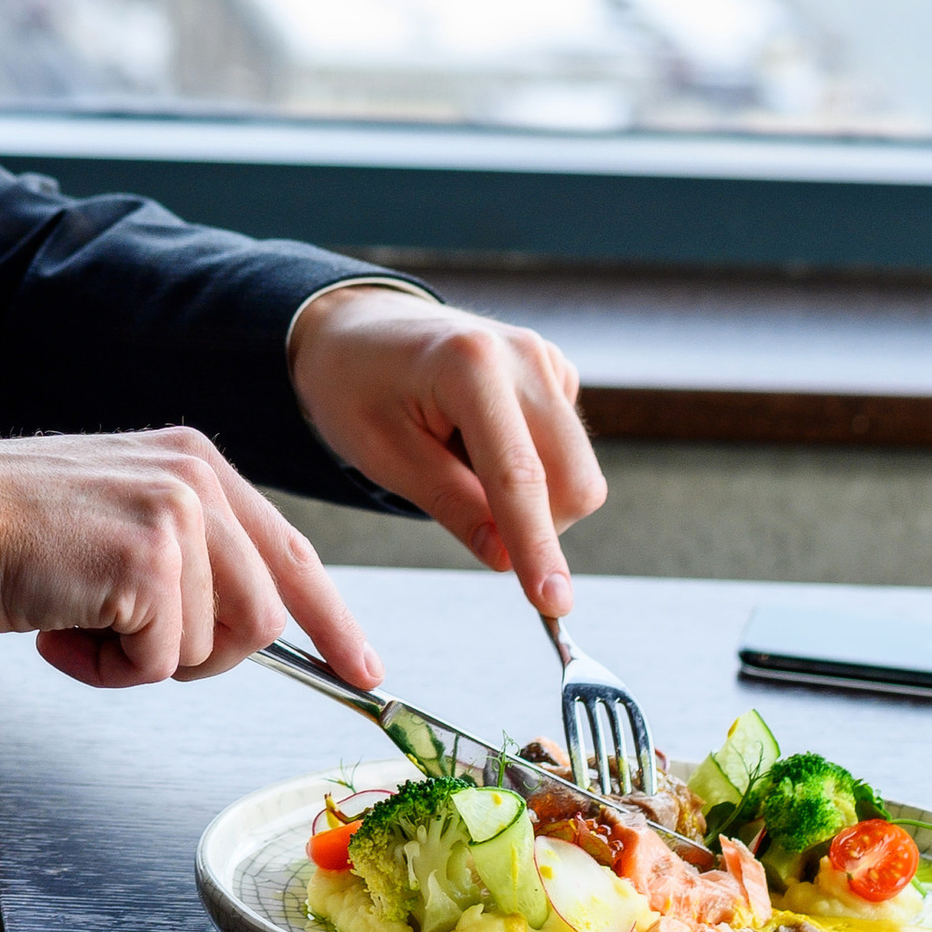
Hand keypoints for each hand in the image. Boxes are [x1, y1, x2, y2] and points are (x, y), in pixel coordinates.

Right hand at [0, 426, 383, 692]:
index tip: (363, 668)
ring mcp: (175, 517)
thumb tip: (243, 628)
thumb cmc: (16, 529)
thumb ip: (188, 554)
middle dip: (198, 656)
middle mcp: (195, 478)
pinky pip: (159, 662)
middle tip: (124, 642)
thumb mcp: (122, 518)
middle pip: (260, 619)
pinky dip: (106, 669)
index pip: (290, 552)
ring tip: (77, 621)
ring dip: (137, 660)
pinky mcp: (148, 563)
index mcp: (195, 464)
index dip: (331, 620)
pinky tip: (61, 628)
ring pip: (208, 647)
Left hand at [285, 287, 605, 619]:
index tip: (554, 604)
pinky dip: (529, 467)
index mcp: (471, 365)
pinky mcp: (557, 373)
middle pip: (574, 481)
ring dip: (528, 496)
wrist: (357, 328)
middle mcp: (524, 356)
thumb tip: (508, 560)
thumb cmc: (355, 387)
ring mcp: (547, 360)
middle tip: (462, 510)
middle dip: (536, 524)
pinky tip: (475, 440)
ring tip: (456, 458)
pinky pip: (565, 450)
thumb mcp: (382, 453)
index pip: (519, 477)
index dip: (538, 547)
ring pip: (576, 472)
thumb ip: (451, 505)